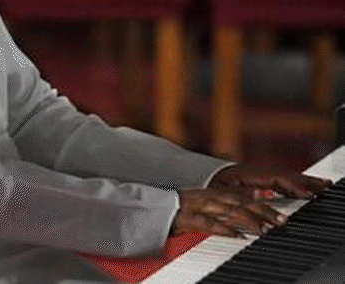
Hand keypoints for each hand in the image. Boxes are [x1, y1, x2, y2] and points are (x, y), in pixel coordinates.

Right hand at [171, 188, 286, 237]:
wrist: (149, 209)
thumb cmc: (176, 210)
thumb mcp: (200, 206)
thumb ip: (221, 209)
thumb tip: (242, 216)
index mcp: (211, 193)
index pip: (241, 197)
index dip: (261, 203)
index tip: (280, 212)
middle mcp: (207, 198)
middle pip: (239, 203)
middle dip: (262, 211)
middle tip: (282, 221)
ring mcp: (197, 207)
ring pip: (227, 211)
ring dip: (248, 219)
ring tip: (265, 229)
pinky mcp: (187, 218)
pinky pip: (208, 223)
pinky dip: (224, 229)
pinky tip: (238, 236)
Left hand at [208, 164, 331, 198]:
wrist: (198, 178)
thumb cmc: (207, 187)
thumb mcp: (221, 194)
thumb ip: (240, 196)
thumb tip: (258, 197)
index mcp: (245, 172)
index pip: (275, 178)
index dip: (292, 186)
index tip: (308, 194)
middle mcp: (252, 170)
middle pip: (283, 174)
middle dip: (305, 181)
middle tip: (326, 186)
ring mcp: (255, 173)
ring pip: (283, 176)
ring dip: (303, 181)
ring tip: (322, 186)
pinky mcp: (255, 178)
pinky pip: (279, 178)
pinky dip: (293, 182)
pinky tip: (303, 189)